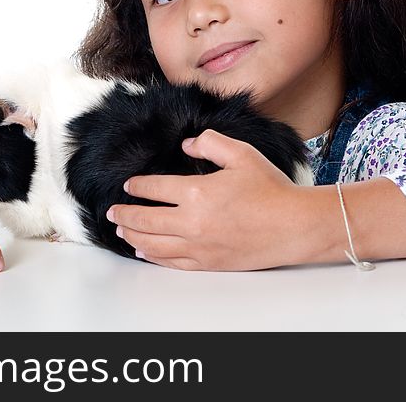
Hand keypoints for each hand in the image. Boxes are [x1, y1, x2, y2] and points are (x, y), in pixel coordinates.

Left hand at [106, 129, 305, 270]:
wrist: (294, 225)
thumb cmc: (270, 189)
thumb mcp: (242, 154)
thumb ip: (210, 142)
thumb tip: (187, 143)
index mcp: (197, 193)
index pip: (154, 189)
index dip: (137, 187)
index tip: (129, 185)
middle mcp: (192, 222)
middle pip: (146, 219)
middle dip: (125, 214)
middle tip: (112, 211)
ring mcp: (198, 246)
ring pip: (153, 244)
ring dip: (133, 236)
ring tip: (122, 229)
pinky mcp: (208, 262)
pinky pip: (172, 261)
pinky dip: (153, 256)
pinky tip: (145, 251)